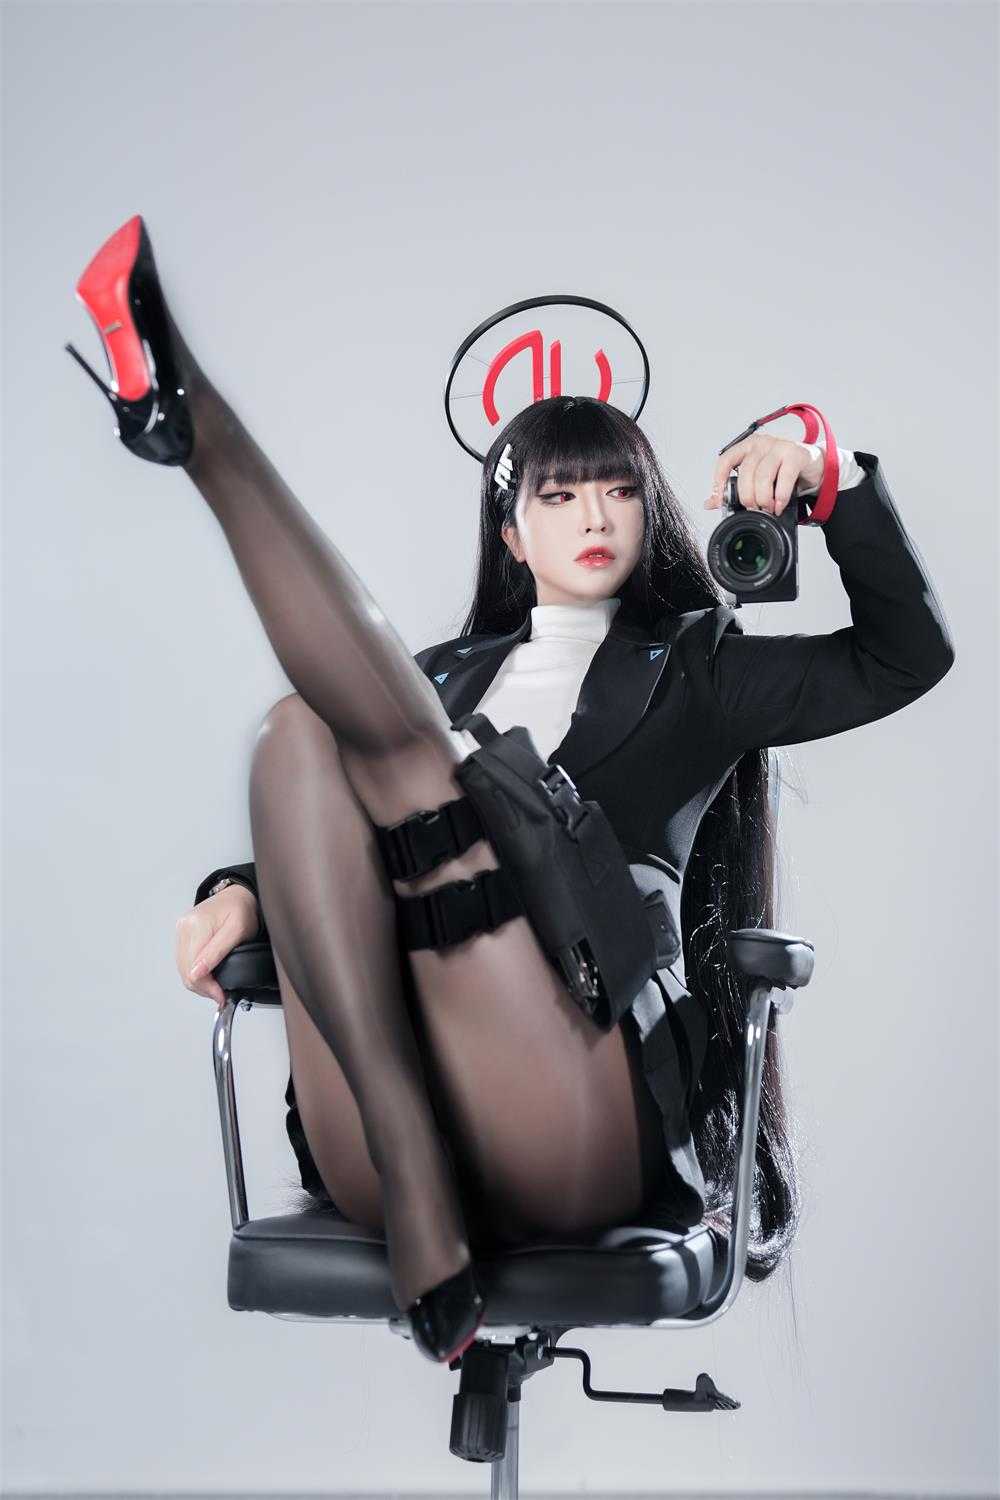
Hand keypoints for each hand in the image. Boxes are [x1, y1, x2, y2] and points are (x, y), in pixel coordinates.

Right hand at [175, 885, 259, 1010]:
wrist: (238, 894)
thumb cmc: (241, 909)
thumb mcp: (237, 931)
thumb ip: (216, 952)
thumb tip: (197, 973)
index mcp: (196, 926)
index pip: (192, 969)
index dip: (207, 987)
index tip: (221, 996)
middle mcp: (184, 928)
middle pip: (185, 971)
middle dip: (203, 987)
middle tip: (220, 994)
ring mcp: (181, 931)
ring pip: (183, 969)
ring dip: (199, 982)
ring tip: (216, 987)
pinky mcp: (183, 934)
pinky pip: (184, 961)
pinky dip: (196, 972)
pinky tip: (209, 975)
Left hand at [705, 433, 824, 515]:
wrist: (812, 466)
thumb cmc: (781, 471)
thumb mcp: (757, 479)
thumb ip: (735, 489)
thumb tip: (710, 503)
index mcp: (746, 447)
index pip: (725, 460)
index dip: (719, 480)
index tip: (720, 499)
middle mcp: (761, 443)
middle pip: (746, 471)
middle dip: (747, 495)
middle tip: (753, 508)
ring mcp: (779, 447)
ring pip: (763, 475)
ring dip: (763, 497)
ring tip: (767, 508)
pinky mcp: (796, 455)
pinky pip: (785, 477)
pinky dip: (780, 495)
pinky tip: (779, 505)